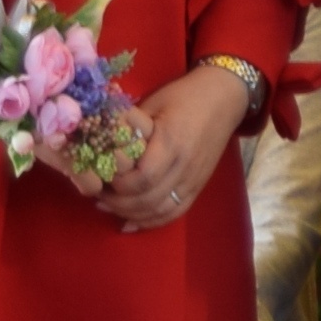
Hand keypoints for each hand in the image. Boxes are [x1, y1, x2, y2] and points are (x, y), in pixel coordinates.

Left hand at [83, 62, 252, 231]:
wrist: (223, 99)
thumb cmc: (183, 96)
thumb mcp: (152, 104)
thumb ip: (128, 126)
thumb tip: (97, 140)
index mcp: (171, 143)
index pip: (142, 178)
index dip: (118, 184)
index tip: (100, 176)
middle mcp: (184, 166)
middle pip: (148, 199)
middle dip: (118, 203)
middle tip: (97, 195)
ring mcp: (194, 179)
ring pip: (160, 211)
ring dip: (131, 214)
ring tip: (108, 207)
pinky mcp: (198, 186)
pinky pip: (175, 212)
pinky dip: (151, 221)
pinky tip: (130, 223)